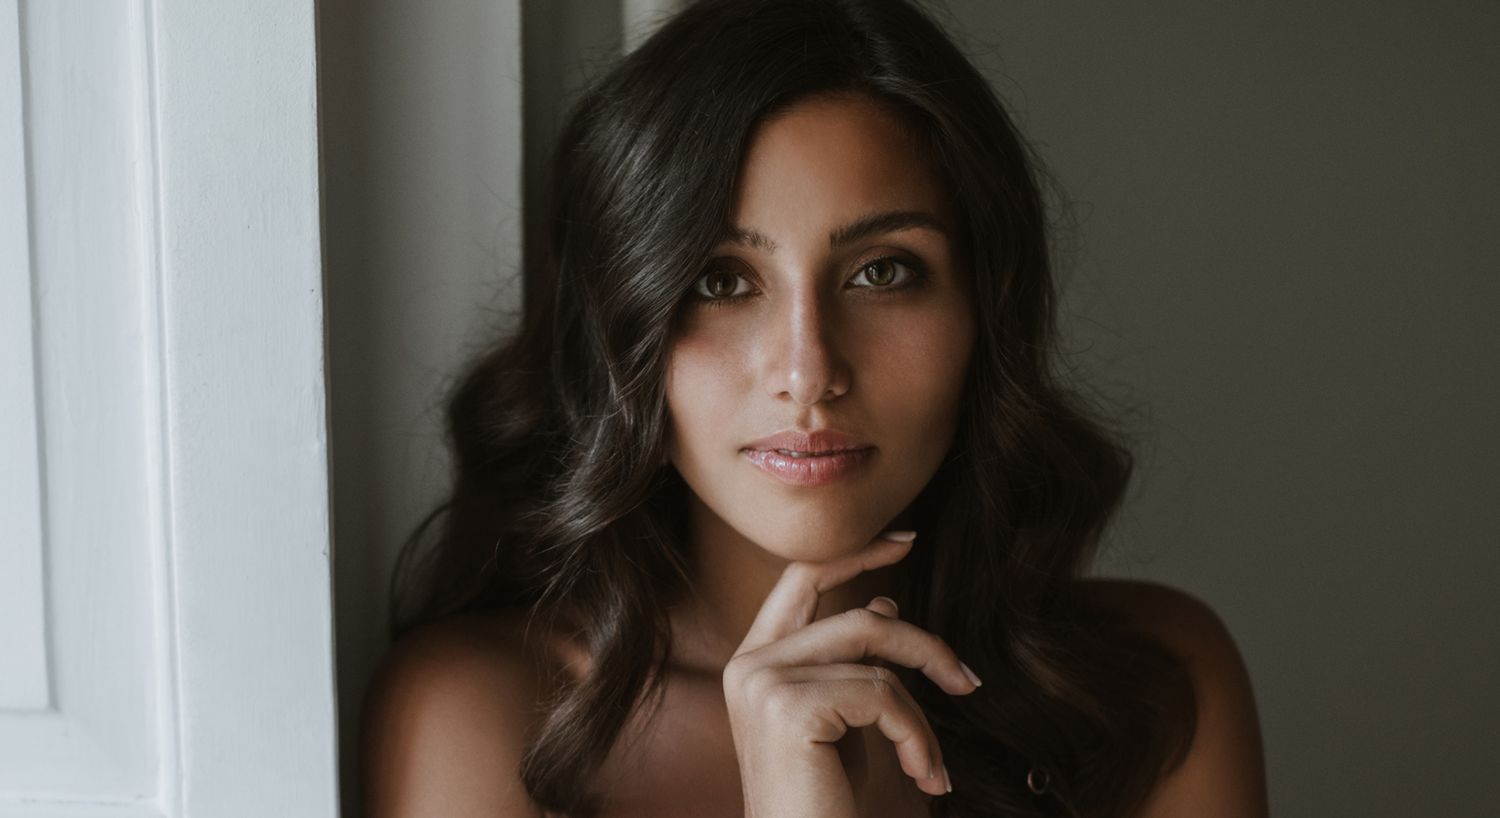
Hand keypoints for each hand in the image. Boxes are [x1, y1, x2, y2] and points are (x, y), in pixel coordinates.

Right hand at [721, 532, 979, 817]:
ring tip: (931, 765)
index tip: (906, 542)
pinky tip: (924, 777)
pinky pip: (884, 695)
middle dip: (923, 644)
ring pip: (877, 656)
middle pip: (857, 616)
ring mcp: (764, 682)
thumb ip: (851, 662)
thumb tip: (883, 602)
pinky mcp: (790, 707)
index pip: (802, 577)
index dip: (856, 554)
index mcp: (753, 661)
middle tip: (967, 680)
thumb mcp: (843, 724)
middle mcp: (749, 665)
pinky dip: (917, 738)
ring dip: (923, 714)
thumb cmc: (821, 806)